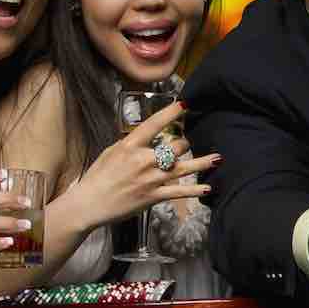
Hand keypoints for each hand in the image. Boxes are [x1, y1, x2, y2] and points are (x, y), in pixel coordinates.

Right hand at [71, 100, 218, 227]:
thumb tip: (147, 136)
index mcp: (130, 146)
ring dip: (202, 163)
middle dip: (184, 144)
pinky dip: (194, 190)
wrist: (90, 203)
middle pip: (175, 147)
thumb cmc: (99, 176)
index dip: (171, 113)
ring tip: (218, 158)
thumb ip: (132, 144)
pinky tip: (207, 188)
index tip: (185, 104)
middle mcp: (143, 160)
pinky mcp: (153, 197)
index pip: (154, 124)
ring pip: (182, 168)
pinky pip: (179, 192)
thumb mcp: (112, 152)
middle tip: (186, 144)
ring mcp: (150, 179)